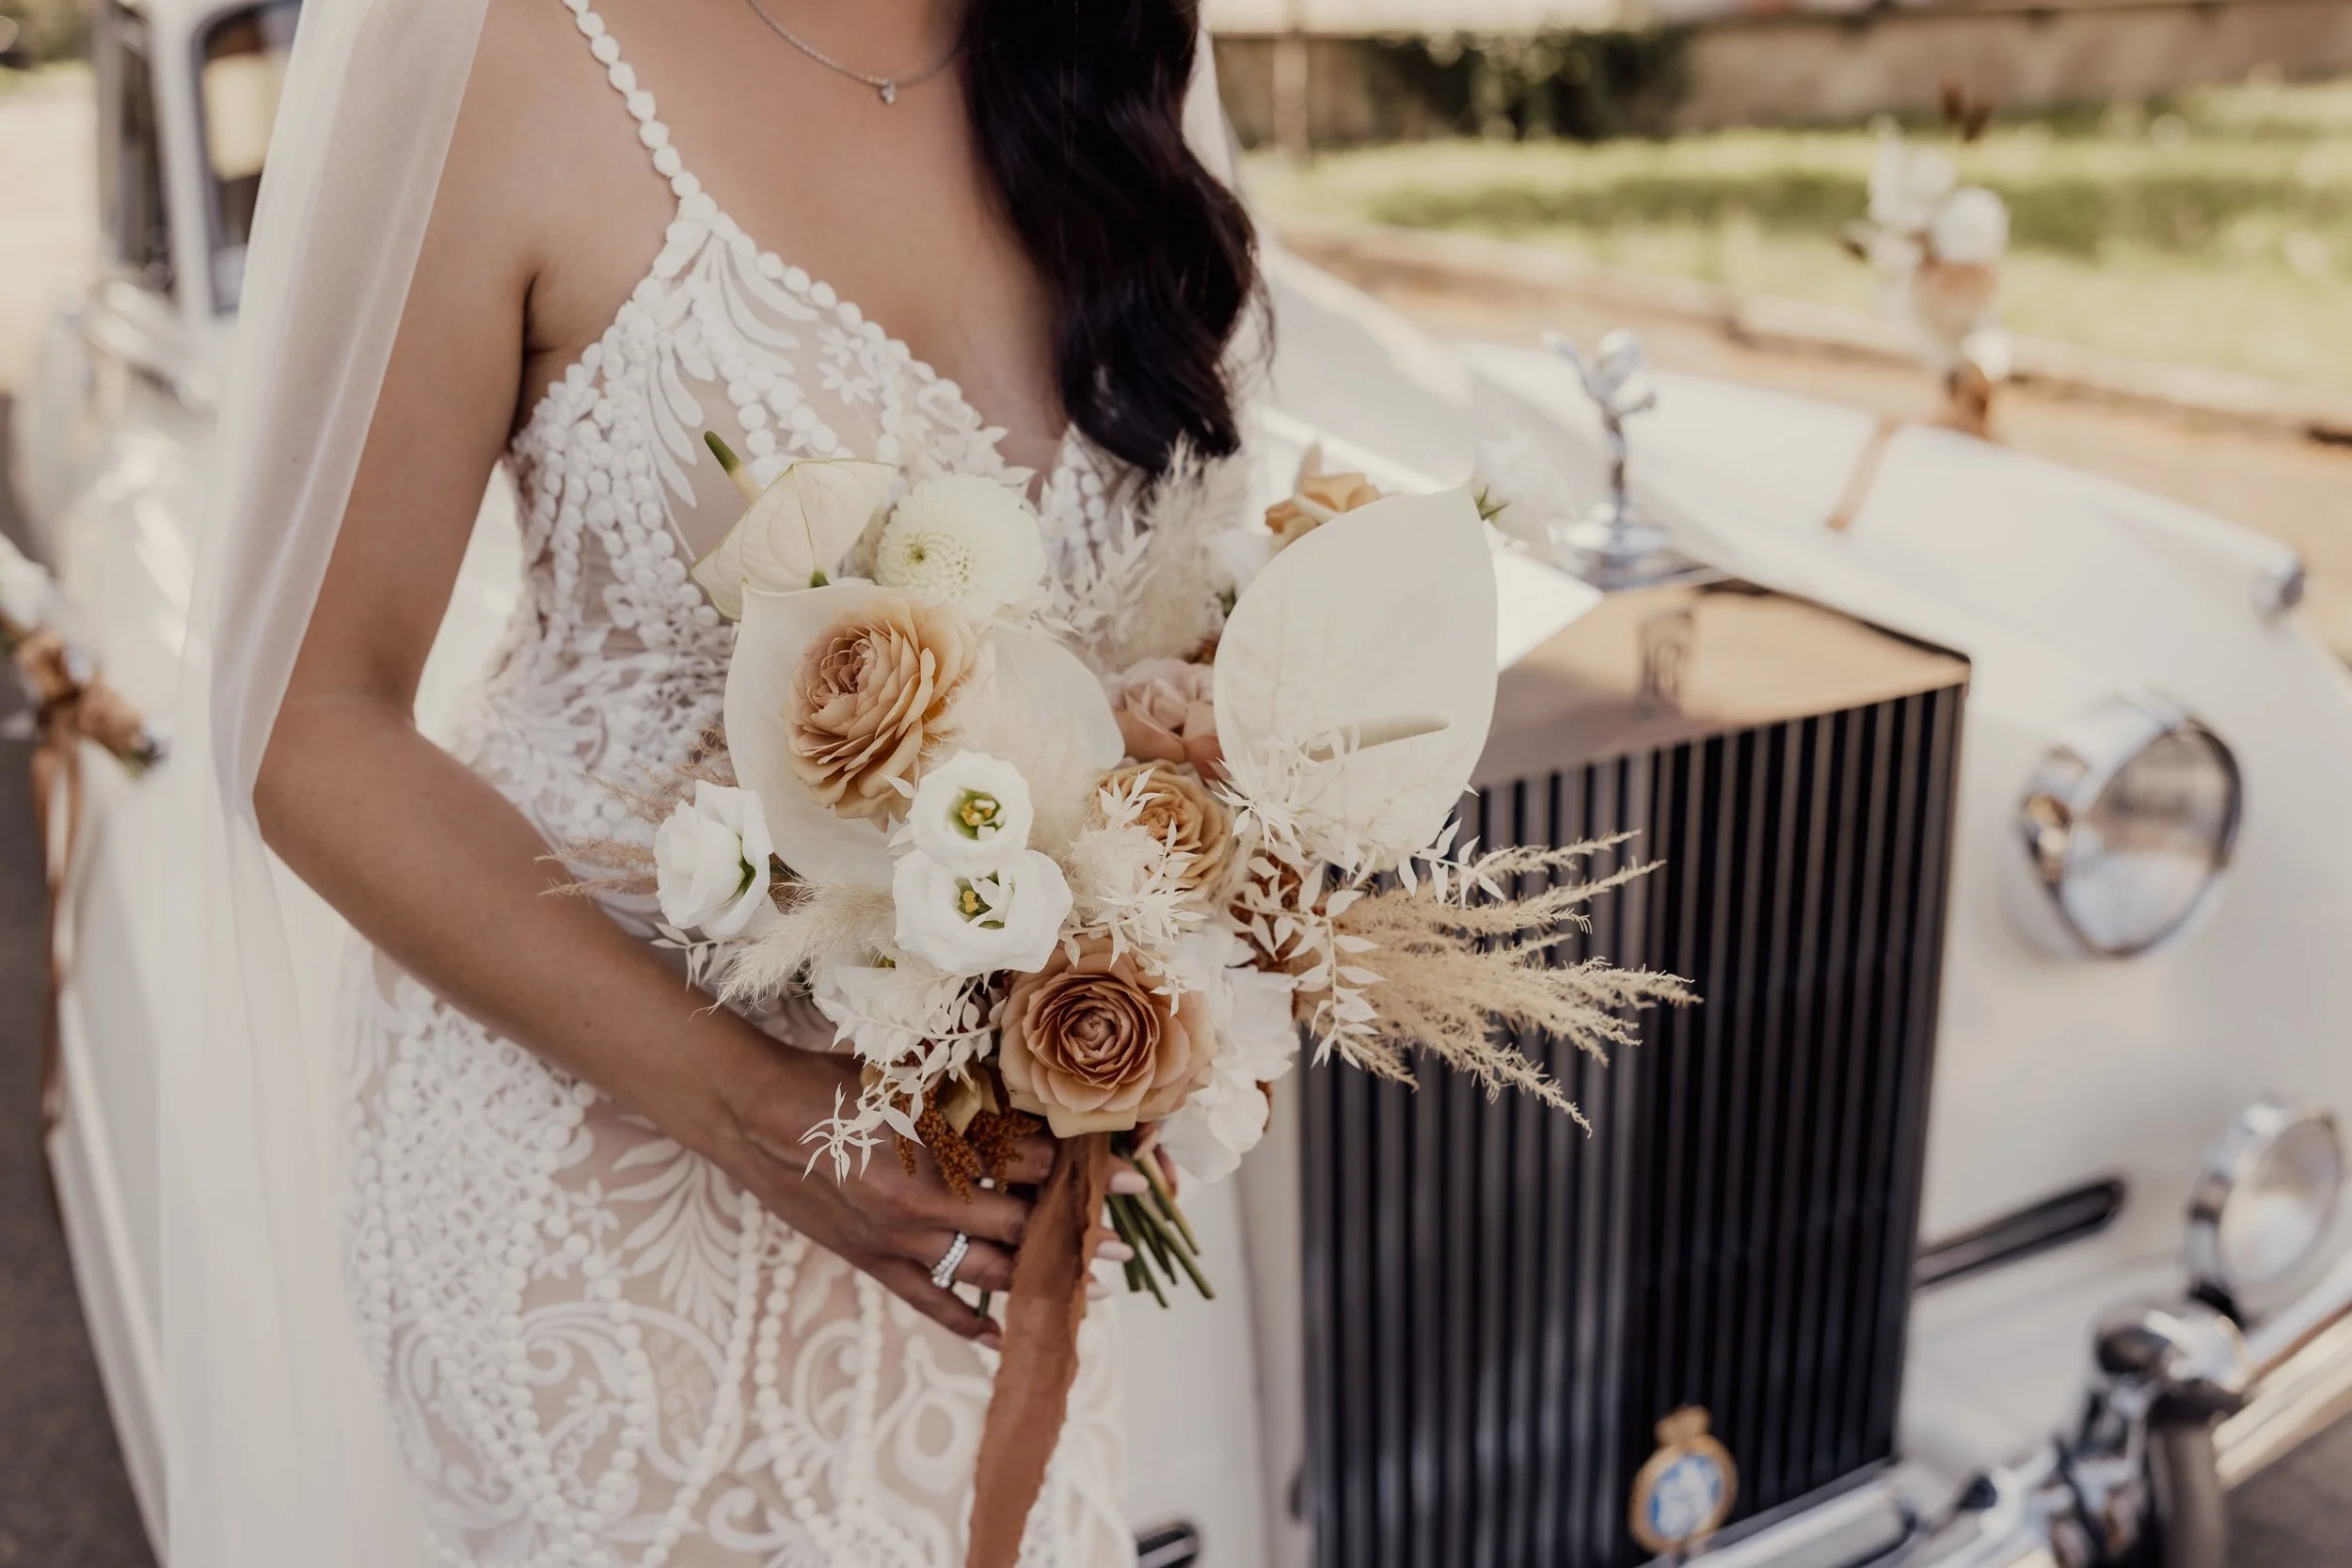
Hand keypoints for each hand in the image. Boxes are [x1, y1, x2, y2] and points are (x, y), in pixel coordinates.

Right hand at [705, 1048, 1151, 1343]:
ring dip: (1042, 1280)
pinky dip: (971, 1323)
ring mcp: (899, 1237)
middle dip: (1076, 1231)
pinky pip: (931, 1302)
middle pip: (1022, 1222)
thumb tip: (1028, 1107)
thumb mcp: (908, 1077)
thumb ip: (967, 1098)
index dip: (1080, 1167)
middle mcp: (928, 1197)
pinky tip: (1005, 1337)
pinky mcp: (872, 1261)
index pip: (1031, 1160)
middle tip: (1124, 1242)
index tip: (1121, 1174)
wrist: (751, 1113)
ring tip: (1091, 1287)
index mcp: (940, 1141)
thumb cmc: (830, 1083)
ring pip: (989, 1271)